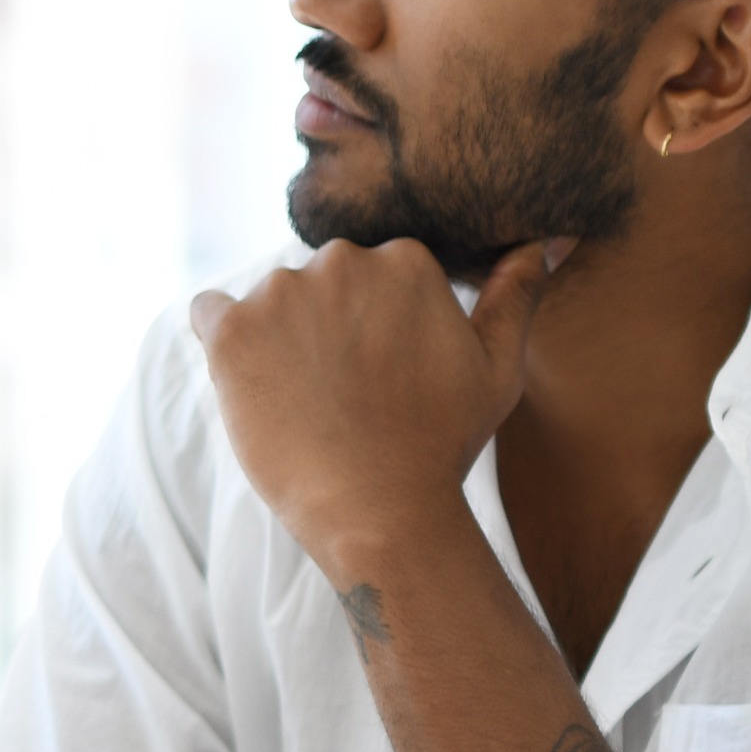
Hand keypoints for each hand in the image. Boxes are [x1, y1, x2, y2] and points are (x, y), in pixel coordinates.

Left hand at [185, 237, 560, 566]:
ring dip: (276, 341)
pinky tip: (249, 385)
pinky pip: (207, 314)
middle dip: (323, 329)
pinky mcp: (232, 330)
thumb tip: (543, 240)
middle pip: (316, 285)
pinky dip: (221, 342)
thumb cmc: (441, 444)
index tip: (378, 375)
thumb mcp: (496, 367)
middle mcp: (342, 260)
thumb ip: (515, 295)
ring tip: (305, 402)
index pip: (368, 278)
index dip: (370, 329)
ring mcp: (282, 292)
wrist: (378, 511)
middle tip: (342, 394)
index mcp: (406, 259)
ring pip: (266, 304)